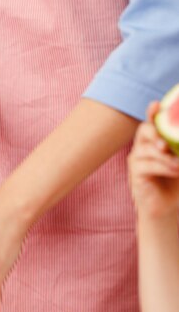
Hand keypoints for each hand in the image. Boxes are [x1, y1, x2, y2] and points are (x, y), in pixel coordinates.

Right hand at [128, 102, 178, 218]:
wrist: (168, 207)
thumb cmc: (177, 182)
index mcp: (155, 141)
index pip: (152, 122)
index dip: (152, 112)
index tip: (156, 104)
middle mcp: (143, 147)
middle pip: (144, 131)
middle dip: (154, 132)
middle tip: (165, 144)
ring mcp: (137, 160)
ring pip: (146, 149)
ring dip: (165, 156)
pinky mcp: (136, 174)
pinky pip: (147, 165)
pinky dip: (163, 167)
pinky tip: (175, 171)